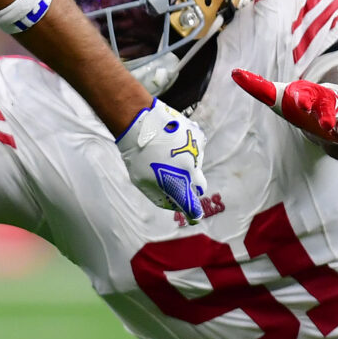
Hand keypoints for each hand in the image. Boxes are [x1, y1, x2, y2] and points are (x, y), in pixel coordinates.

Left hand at [116, 98, 207, 222]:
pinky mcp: (199, 138)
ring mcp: (197, 153)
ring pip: (196, 165)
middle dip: (192, 186)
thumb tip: (173, 202)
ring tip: (166, 153)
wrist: (142, 122)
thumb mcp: (142, 180)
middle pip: (200, 186)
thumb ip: (159, 195)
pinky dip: (187, 149)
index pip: (193, 207)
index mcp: (179, 185)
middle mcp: (192, 171)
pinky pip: (195, 149)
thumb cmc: (137, 154)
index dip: (193, 213)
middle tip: (178, 179)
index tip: (193, 216)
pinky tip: (172, 142)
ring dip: (185, 163)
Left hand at [232, 68, 337, 151]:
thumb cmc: (296, 99)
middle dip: (327, 116)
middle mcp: (323, 102)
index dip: (303, 99)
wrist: (326, 102)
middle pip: (326, 108)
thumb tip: (234, 73)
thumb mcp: (277, 94)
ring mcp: (337, 114)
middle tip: (326, 125)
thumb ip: (257, 87)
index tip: (302, 105)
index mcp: (306, 93)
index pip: (304, 95)